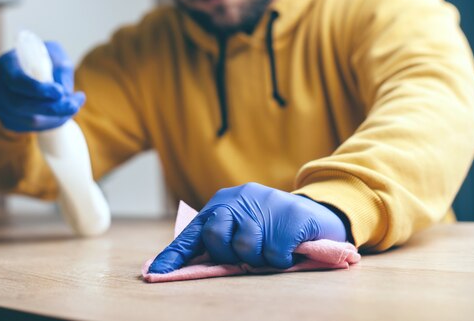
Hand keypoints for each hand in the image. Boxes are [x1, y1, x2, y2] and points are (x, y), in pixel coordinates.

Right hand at [0, 41, 84, 131]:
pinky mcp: (9, 121)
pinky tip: (64, 113)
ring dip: (57, 117)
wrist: (32, 72)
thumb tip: (65, 91)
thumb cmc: (44, 59)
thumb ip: (61, 68)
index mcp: (6, 65)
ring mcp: (1, 107)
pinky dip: (53, 123)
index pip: (16, 81)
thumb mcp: (55, 54)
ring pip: (29, 121)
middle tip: (74, 105)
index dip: (37, 89)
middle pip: (21, 105)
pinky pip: (33, 129)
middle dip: (52, 108)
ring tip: (75, 105)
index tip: (59, 92)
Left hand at [148, 182, 346, 273]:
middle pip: (215, 236)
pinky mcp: (291, 217)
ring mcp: (266, 205)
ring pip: (245, 248)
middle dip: (227, 253)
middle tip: (246, 253)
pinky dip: (282, 259)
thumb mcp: (240, 225)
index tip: (155, 274)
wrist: (317, 212)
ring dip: (258, 257)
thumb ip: (217, 240)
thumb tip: (183, 266)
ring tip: (271, 248)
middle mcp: (240, 199)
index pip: (194, 231)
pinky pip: (274, 254)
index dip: (174, 255)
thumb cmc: (272, 225)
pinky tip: (290, 248)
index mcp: (223, 203)